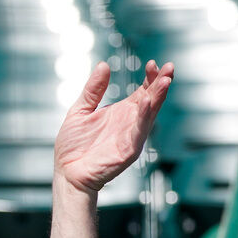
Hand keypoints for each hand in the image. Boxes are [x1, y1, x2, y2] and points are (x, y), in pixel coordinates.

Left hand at [55, 60, 173, 193]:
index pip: (142, 91)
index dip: (149, 77)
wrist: (66, 173)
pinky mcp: (128, 150)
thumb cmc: (73, 146)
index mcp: (121, 112)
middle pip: (152, 100)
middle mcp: (130, 123)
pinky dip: (144, 116)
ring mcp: (131, 137)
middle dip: (161, 83)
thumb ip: (93, 90)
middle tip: (170, 67)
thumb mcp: (80, 111)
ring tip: (165, 80)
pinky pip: (139, 131)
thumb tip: (104, 65)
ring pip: (150, 114)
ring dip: (158, 97)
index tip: (152, 63)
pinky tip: (148, 101)